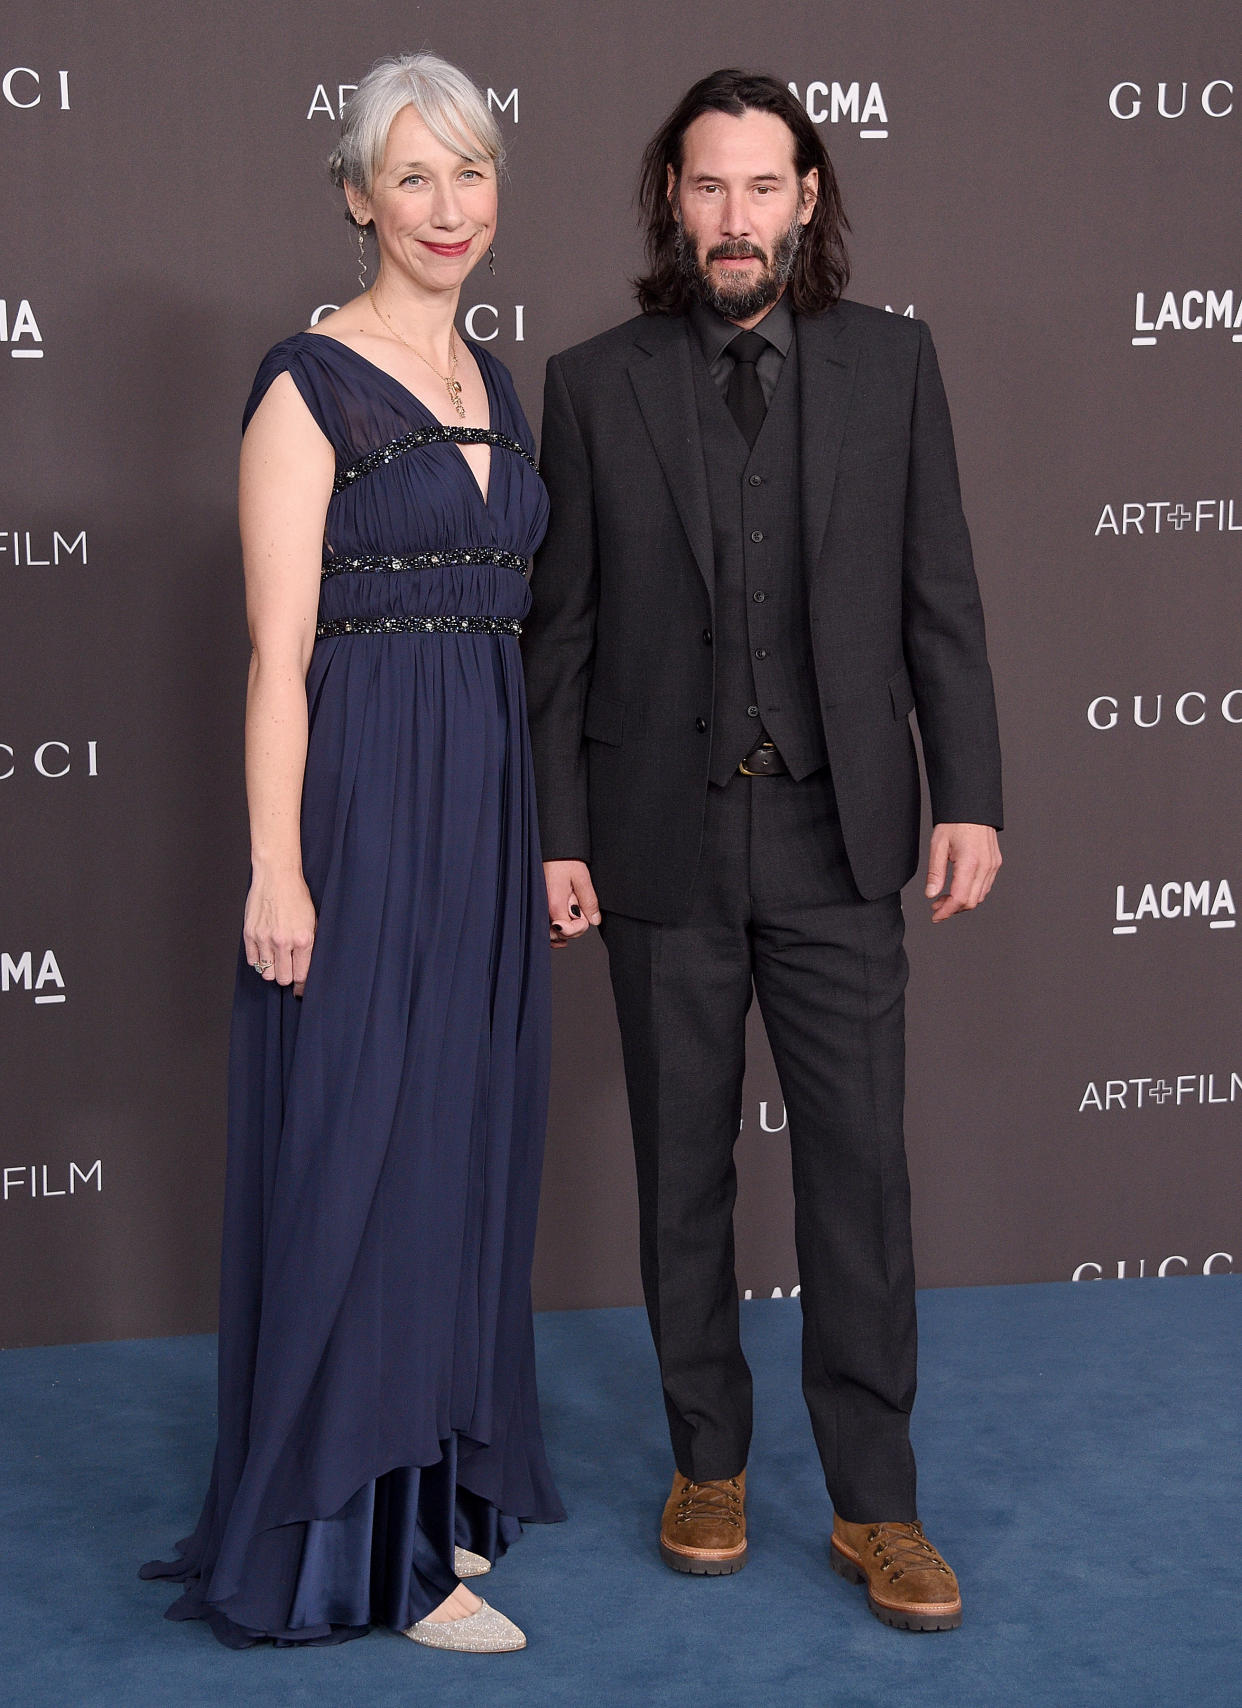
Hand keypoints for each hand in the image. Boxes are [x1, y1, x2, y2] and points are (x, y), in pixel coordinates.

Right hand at [243, 867, 317, 992]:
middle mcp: (283, 941)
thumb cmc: (296, 896)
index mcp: (303, 939)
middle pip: (282, 978)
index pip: (301, 975)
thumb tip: (306, 967)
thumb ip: (310, 946)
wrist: (277, 876)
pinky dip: (259, 960)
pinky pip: (252, 961)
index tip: (300, 984)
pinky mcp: (250, 934)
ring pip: (266, 972)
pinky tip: (265, 951)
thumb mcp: (312, 921)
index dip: (301, 982)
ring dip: (272, 968)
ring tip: (276, 958)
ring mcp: (264, 938)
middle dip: (286, 976)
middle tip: (288, 968)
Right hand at [544, 859, 601, 947]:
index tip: (585, 915)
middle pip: (559, 934)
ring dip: (564, 931)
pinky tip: (563, 925)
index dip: (580, 927)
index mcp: (554, 904)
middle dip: (573, 929)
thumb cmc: (564, 859)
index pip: (567, 931)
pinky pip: (544, 926)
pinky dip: (555, 930)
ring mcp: (539, 908)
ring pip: (550, 933)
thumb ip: (589, 902)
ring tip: (573, 918)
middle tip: (580, 912)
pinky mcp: (539, 906)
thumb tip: (594, 921)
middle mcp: (543, 909)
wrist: (552, 849)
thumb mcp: (582, 879)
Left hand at [924, 823, 1000, 923]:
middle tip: (936, 907)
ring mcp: (993, 865)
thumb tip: (931, 894)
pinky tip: (958, 889)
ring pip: (979, 896)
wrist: (973, 807)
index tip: (935, 916)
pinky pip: (985, 886)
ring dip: (962, 902)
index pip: (959, 898)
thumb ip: (935, 872)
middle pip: (971, 902)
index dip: (946, 911)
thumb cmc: (955, 823)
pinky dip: (971, 893)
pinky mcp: (995, 863)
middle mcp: (985, 866)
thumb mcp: (938, 846)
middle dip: (952, 909)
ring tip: (944, 898)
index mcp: (970, 862)